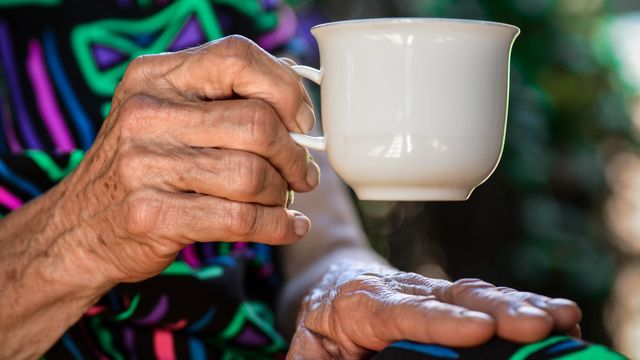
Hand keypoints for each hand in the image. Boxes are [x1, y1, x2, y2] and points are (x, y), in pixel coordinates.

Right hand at [51, 35, 318, 285]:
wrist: (77, 228)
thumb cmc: (141, 166)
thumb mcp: (164, 114)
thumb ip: (220, 98)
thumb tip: (296, 95)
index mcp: (155, 77)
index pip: (237, 57)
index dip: (285, 88)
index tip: (302, 121)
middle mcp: (146, 114)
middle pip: (257, 123)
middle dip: (294, 154)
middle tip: (302, 173)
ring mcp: (144, 166)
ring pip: (252, 175)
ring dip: (283, 192)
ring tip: (285, 199)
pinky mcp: (152, 215)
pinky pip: (240, 219)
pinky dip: (279, 226)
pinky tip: (289, 226)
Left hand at [288, 262, 580, 359]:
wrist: (332, 280)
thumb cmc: (322, 326)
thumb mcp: (312, 350)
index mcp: (362, 305)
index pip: (403, 312)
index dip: (442, 322)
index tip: (480, 330)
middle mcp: (403, 291)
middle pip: (451, 296)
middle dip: (497, 308)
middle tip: (537, 323)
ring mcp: (431, 290)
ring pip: (476, 292)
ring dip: (520, 303)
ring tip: (561, 316)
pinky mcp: (451, 297)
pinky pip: (487, 298)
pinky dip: (523, 303)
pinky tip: (558, 313)